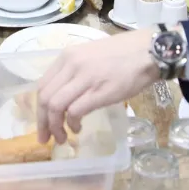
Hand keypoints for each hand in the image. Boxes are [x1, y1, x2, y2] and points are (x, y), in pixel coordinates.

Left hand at [37, 30, 159, 143]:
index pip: (43, 86)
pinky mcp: (99, 92)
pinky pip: (74, 111)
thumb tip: (66, 96)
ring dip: (55, 127)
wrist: (148, 51)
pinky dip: (72, 124)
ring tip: (62, 138)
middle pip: (45, 98)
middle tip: (46, 137)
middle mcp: (71, 66)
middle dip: (43, 122)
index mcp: (67, 57)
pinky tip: (78, 128)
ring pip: (56, 106)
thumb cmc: (124, 54)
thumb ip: (75, 72)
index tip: (42, 123)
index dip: (39, 109)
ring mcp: (84, 78)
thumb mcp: (91, 57)